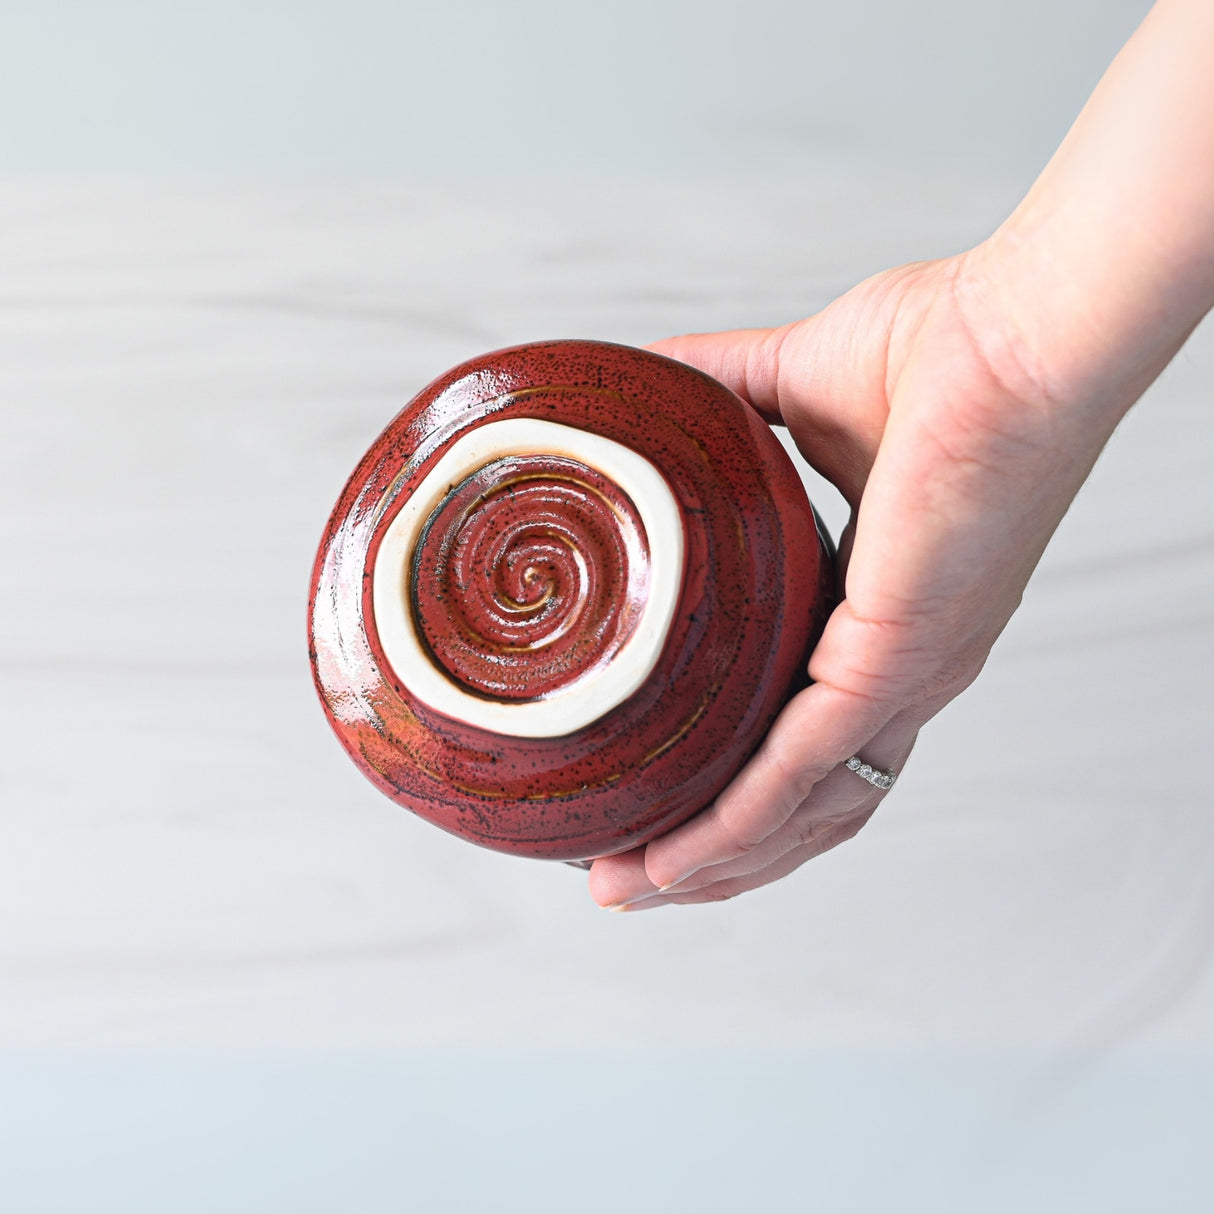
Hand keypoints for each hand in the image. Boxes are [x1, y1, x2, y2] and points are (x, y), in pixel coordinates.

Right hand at [589, 250, 1113, 909]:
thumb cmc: (941, 349)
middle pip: (806, 805)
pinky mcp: (896, 656)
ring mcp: (905, 674)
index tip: (654, 804)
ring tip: (634, 884)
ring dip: (720, 861)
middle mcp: (901, 670)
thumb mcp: (790, 387)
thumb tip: (632, 379)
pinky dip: (744, 821)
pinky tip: (680, 854)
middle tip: (623, 878)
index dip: (734, 781)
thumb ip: (712, 392)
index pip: (806, 735)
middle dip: (713, 854)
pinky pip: (811, 766)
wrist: (1019, 327)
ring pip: (809, 812)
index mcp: (880, 617)